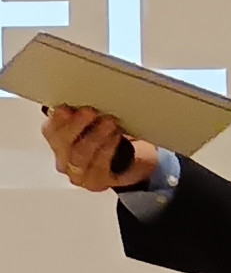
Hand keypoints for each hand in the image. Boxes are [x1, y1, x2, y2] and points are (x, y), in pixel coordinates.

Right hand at [41, 106, 159, 191]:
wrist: (138, 158)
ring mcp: (79, 172)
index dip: (57, 119)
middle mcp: (65, 156)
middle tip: (91, 111)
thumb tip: (91, 90)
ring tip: (110, 123)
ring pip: (80, 155)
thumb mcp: (103, 117)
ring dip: (96, 136)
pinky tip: (115, 139)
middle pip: (63, 143)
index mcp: (61, 137)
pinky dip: (107, 150)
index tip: (66, 108)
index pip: (51, 129)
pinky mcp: (96, 182)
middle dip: (77, 125)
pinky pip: (98, 167)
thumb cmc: (116, 133)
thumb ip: (92, 107)